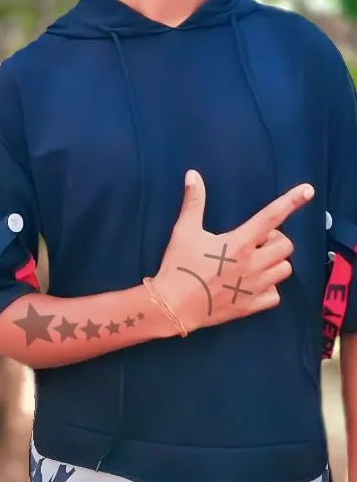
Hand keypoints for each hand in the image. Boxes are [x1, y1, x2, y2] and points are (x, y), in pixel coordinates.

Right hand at [152, 170, 314, 333]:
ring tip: (256, 260)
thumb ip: (194, 201)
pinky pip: (276, 295)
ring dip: (275, 261)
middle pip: (286, 245)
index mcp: (240, 242)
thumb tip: (193, 174)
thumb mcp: (184, 230)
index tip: (308, 190)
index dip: (291, 201)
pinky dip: (270, 287)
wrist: (173, 306)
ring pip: (285, 269)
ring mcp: (255, 287)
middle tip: (255, 240)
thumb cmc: (179, 266)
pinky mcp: (251, 306)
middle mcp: (253, 264)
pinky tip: (254, 283)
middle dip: (275, 239)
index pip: (271, 217)